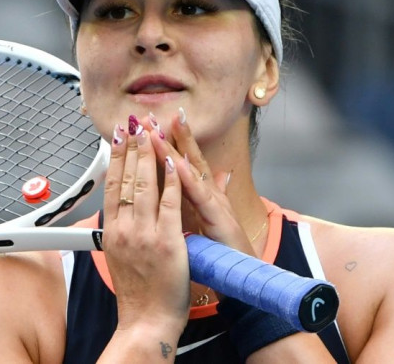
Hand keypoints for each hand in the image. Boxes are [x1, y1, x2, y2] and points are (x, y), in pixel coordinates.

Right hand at [102, 116, 188, 335]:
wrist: (146, 322)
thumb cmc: (137, 293)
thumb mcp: (119, 256)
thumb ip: (121, 229)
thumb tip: (118, 213)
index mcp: (113, 232)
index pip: (112, 185)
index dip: (115, 158)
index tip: (117, 137)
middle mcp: (125, 229)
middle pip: (126, 179)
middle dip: (131, 146)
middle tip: (134, 122)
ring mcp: (145, 234)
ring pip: (145, 185)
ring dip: (149, 154)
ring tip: (151, 131)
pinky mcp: (167, 241)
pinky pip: (170, 203)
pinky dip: (171, 180)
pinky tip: (172, 161)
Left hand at [159, 109, 254, 255]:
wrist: (244, 278)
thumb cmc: (226, 252)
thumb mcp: (213, 222)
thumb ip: (211, 196)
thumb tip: (220, 175)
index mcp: (203, 196)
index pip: (184, 163)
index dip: (169, 142)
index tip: (150, 122)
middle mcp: (209, 195)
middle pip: (186, 160)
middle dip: (168, 137)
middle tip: (149, 116)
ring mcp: (216, 205)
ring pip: (191, 173)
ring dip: (174, 149)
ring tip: (157, 130)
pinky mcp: (220, 220)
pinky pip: (201, 198)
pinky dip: (189, 180)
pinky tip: (177, 164)